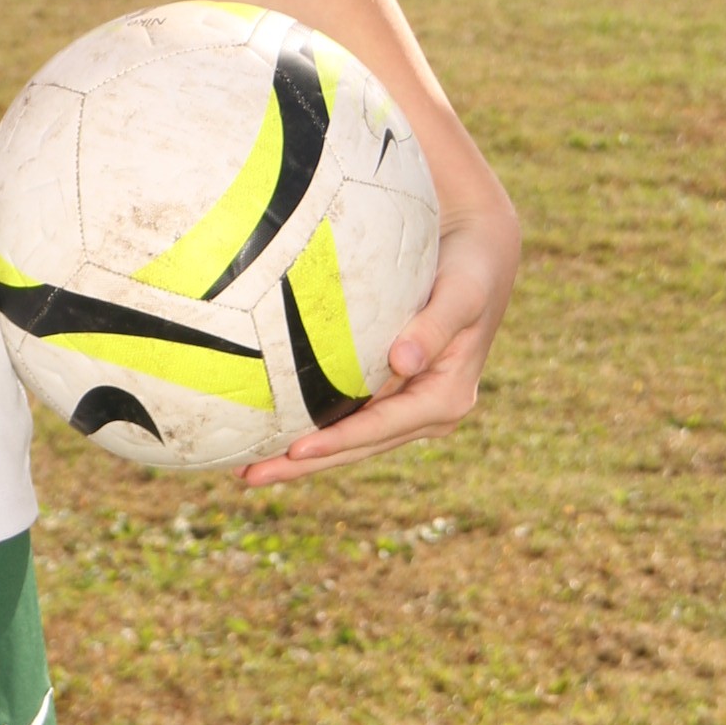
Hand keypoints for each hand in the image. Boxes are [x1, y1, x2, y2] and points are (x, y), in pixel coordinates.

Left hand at [240, 172, 518, 488]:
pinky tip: (270, 431)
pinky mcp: (391, 390)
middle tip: (249, 474)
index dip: (338, 441)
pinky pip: (346, 414)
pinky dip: (311, 425)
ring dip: (300, 456)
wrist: (478, 250)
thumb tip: (402, 364)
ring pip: (348, 438)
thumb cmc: (470, 269)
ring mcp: (408, 405)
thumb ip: (433, 327)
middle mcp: (427, 412)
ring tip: (247, 468)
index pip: (382, 428)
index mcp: (446, 399)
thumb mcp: (461, 294)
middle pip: (357, 446)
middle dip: (304, 464)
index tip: (295, 450)